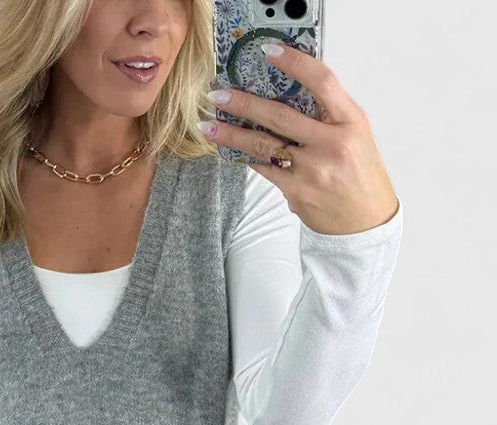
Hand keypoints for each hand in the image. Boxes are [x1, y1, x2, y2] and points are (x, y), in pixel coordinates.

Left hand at [203, 41, 398, 234]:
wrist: (365, 222)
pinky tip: (230, 149)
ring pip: (264, 146)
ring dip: (232, 134)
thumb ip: (328, 114)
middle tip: (219, 95)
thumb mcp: (355, 135)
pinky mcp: (297, 192)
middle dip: (244, 103)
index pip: (322, 82)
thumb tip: (286, 92)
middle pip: (280, 116)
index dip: (294, 63)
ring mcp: (312, 170)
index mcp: (350, 122)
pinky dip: (246, 158)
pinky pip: (264, 169)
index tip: (269, 52)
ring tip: (208, 126)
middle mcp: (331, 144)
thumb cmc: (359, 174)